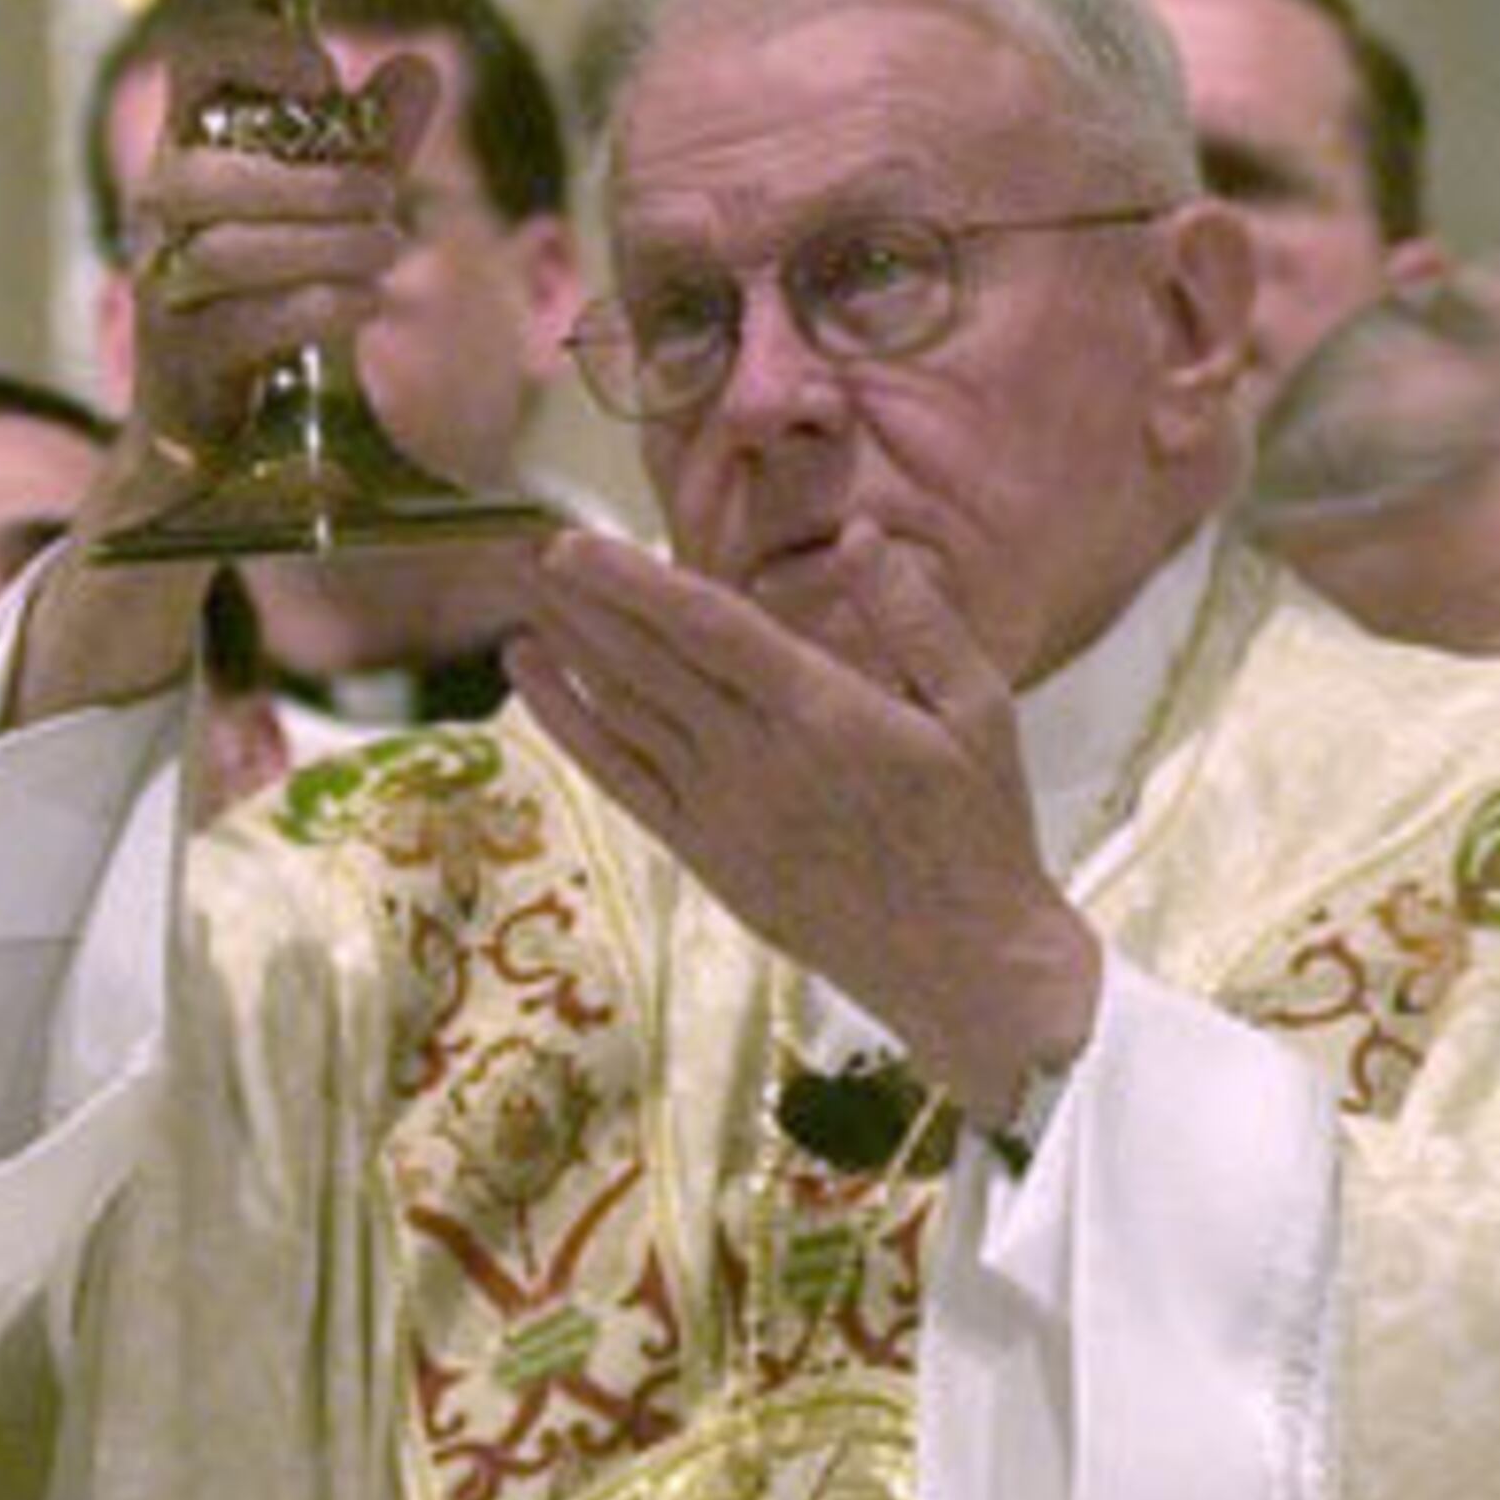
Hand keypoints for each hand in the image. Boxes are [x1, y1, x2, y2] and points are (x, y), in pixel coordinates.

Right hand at [123, 11, 438, 473]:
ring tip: (390, 247)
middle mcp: (162, 206)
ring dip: (322, 245)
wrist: (211, 403)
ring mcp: (163, 281)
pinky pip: (240, 324)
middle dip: (310, 181)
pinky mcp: (182, 354)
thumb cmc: (271, 278)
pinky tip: (366, 302)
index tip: (323, 74)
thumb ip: (373, 138)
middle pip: (205, 176)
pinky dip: (313, 308)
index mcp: (193, 142)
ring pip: (225, 252)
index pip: (195, 64)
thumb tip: (419, 66)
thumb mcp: (331, 200)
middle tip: (384, 194)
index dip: (252, 51)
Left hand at [505, 526, 1100, 1120]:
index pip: (706, 627)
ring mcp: (722, 811)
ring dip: (569, 652)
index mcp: (824, 712)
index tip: (573, 544)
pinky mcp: (705, 855)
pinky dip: (571, 727)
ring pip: (625, 713)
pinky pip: (621, 779)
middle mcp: (756, 759)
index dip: (632, 581)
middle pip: (647, 663)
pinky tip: (533, 684)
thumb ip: (916, 617)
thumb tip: (858, 535)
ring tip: (519, 598)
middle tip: (524, 549)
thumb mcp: (980, 708)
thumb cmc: (980, 831)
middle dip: (582, 603)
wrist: (964, 964)